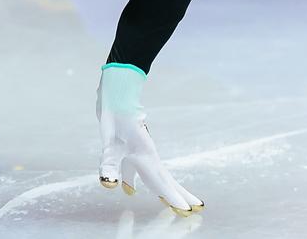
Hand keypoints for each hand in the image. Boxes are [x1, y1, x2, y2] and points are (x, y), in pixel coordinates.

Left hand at [97, 64, 203, 216]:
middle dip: (178, 194)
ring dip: (162, 189)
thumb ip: (109, 163)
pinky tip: (129, 190)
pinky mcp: (131, 148)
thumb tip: (109, 184)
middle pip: (165, 179)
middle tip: (197, 209)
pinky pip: (139, 169)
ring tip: (171, 204)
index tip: (187, 210)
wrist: (117, 95)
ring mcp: (140, 152)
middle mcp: (147, 155)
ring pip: (154, 175)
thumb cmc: (115, 116)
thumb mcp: (109, 141)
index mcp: (146, 155)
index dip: (173, 197)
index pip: (162, 182)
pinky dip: (137, 180)